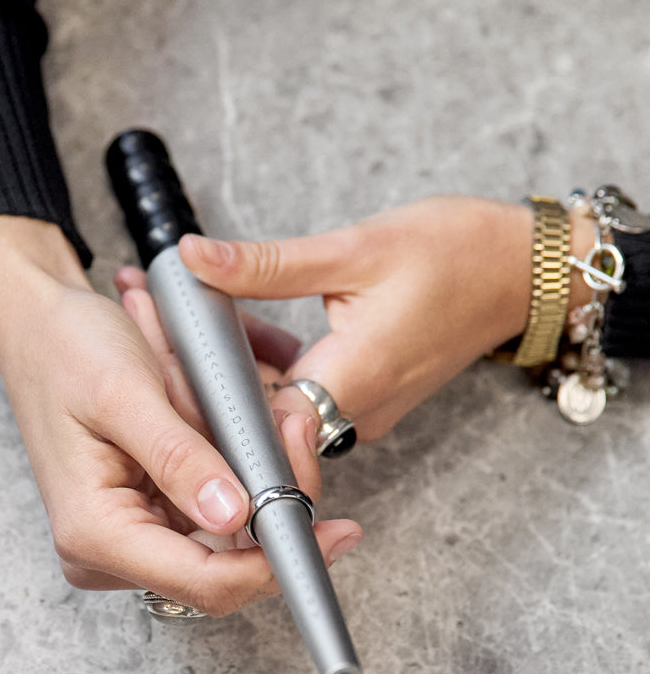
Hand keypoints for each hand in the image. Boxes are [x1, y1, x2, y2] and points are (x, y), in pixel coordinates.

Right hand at [0, 218, 360, 615]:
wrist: (40, 328)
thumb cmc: (67, 352)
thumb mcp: (126, 392)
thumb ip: (179, 458)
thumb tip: (232, 515)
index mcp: (95, 532)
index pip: (204, 582)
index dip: (274, 566)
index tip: (333, 533)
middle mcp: (110, 550)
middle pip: (227, 565)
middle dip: (276, 502)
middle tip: (297, 428)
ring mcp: (132, 536)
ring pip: (232, 538)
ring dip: (260, 477)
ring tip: (267, 409)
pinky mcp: (150, 514)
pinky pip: (218, 509)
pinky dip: (242, 468)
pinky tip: (240, 420)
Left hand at [161, 196, 588, 439]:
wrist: (525, 272)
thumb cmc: (458, 255)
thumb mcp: (354, 248)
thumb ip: (266, 265)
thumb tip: (194, 258)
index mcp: (352, 381)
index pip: (256, 426)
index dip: (200, 401)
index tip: (153, 366)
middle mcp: (356, 413)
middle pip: (256, 417)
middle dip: (200, 374)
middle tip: (148, 321)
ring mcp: (362, 411)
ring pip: (274, 404)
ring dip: (230, 364)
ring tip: (178, 312)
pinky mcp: (366, 398)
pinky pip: (300, 393)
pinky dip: (265, 361)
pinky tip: (237, 318)